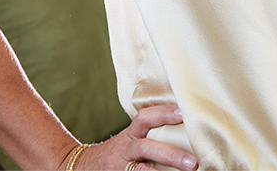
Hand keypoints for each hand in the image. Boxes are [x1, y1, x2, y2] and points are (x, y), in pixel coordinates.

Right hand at [71, 105, 197, 169]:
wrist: (84, 166)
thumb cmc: (120, 150)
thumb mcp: (131, 136)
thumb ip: (150, 131)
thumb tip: (186, 123)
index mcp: (131, 134)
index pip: (145, 118)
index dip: (162, 113)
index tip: (182, 112)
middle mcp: (126, 150)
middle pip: (147, 148)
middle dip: (171, 155)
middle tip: (192, 162)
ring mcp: (121, 167)